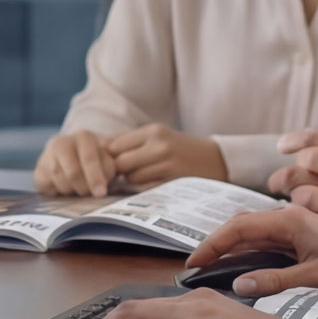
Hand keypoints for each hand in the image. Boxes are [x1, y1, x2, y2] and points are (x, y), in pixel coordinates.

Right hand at [35, 130, 115, 195]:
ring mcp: (47, 156)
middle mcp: (62, 142)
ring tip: (80, 189)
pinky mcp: (39, 171)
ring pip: (62, 182)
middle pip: (73, 173)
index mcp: (84, 136)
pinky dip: (60, 192)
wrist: (73, 158)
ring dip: (74, 190)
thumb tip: (122, 168)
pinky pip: (49, 187)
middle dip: (84, 187)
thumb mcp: (109, 157)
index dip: (95, 177)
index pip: (89, 158)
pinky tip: (66, 189)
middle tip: (91, 194)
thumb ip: (114, 162)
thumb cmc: (97, 160)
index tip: (101, 193)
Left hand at [105, 124, 227, 187]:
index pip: (115, 144)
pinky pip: (146, 188)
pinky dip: (145, 188)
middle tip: (128, 173)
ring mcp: (167, 162)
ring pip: (131, 177)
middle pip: (120, 162)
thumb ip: (132, 141)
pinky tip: (154, 184)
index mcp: (153, 130)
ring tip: (145, 177)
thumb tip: (101, 149)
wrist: (217, 160)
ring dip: (133, 181)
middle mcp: (159, 144)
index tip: (115, 163)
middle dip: (120, 171)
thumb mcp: (160, 136)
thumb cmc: (182, 149)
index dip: (111, 156)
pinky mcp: (174, 179)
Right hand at [186, 204, 317, 297]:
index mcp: (291, 221)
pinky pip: (268, 242)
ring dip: (231, 248)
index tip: (192, 263)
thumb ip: (274, 280)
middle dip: (216, 245)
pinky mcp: (304, 239)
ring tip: (209, 269)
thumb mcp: (314, 278)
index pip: (238, 228)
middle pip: (241, 226)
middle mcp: (292, 219)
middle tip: (194, 268)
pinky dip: (249, 252)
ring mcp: (298, 228)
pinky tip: (241, 268)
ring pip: (253, 234)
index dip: (211, 245)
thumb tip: (237, 284)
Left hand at [267, 121, 317, 239]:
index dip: (294, 140)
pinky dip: (308, 221)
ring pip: (303, 199)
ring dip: (292, 199)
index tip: (284, 146)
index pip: (313, 139)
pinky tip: (306, 221)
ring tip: (289, 201)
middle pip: (298, 171)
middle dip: (282, 176)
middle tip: (277, 181)